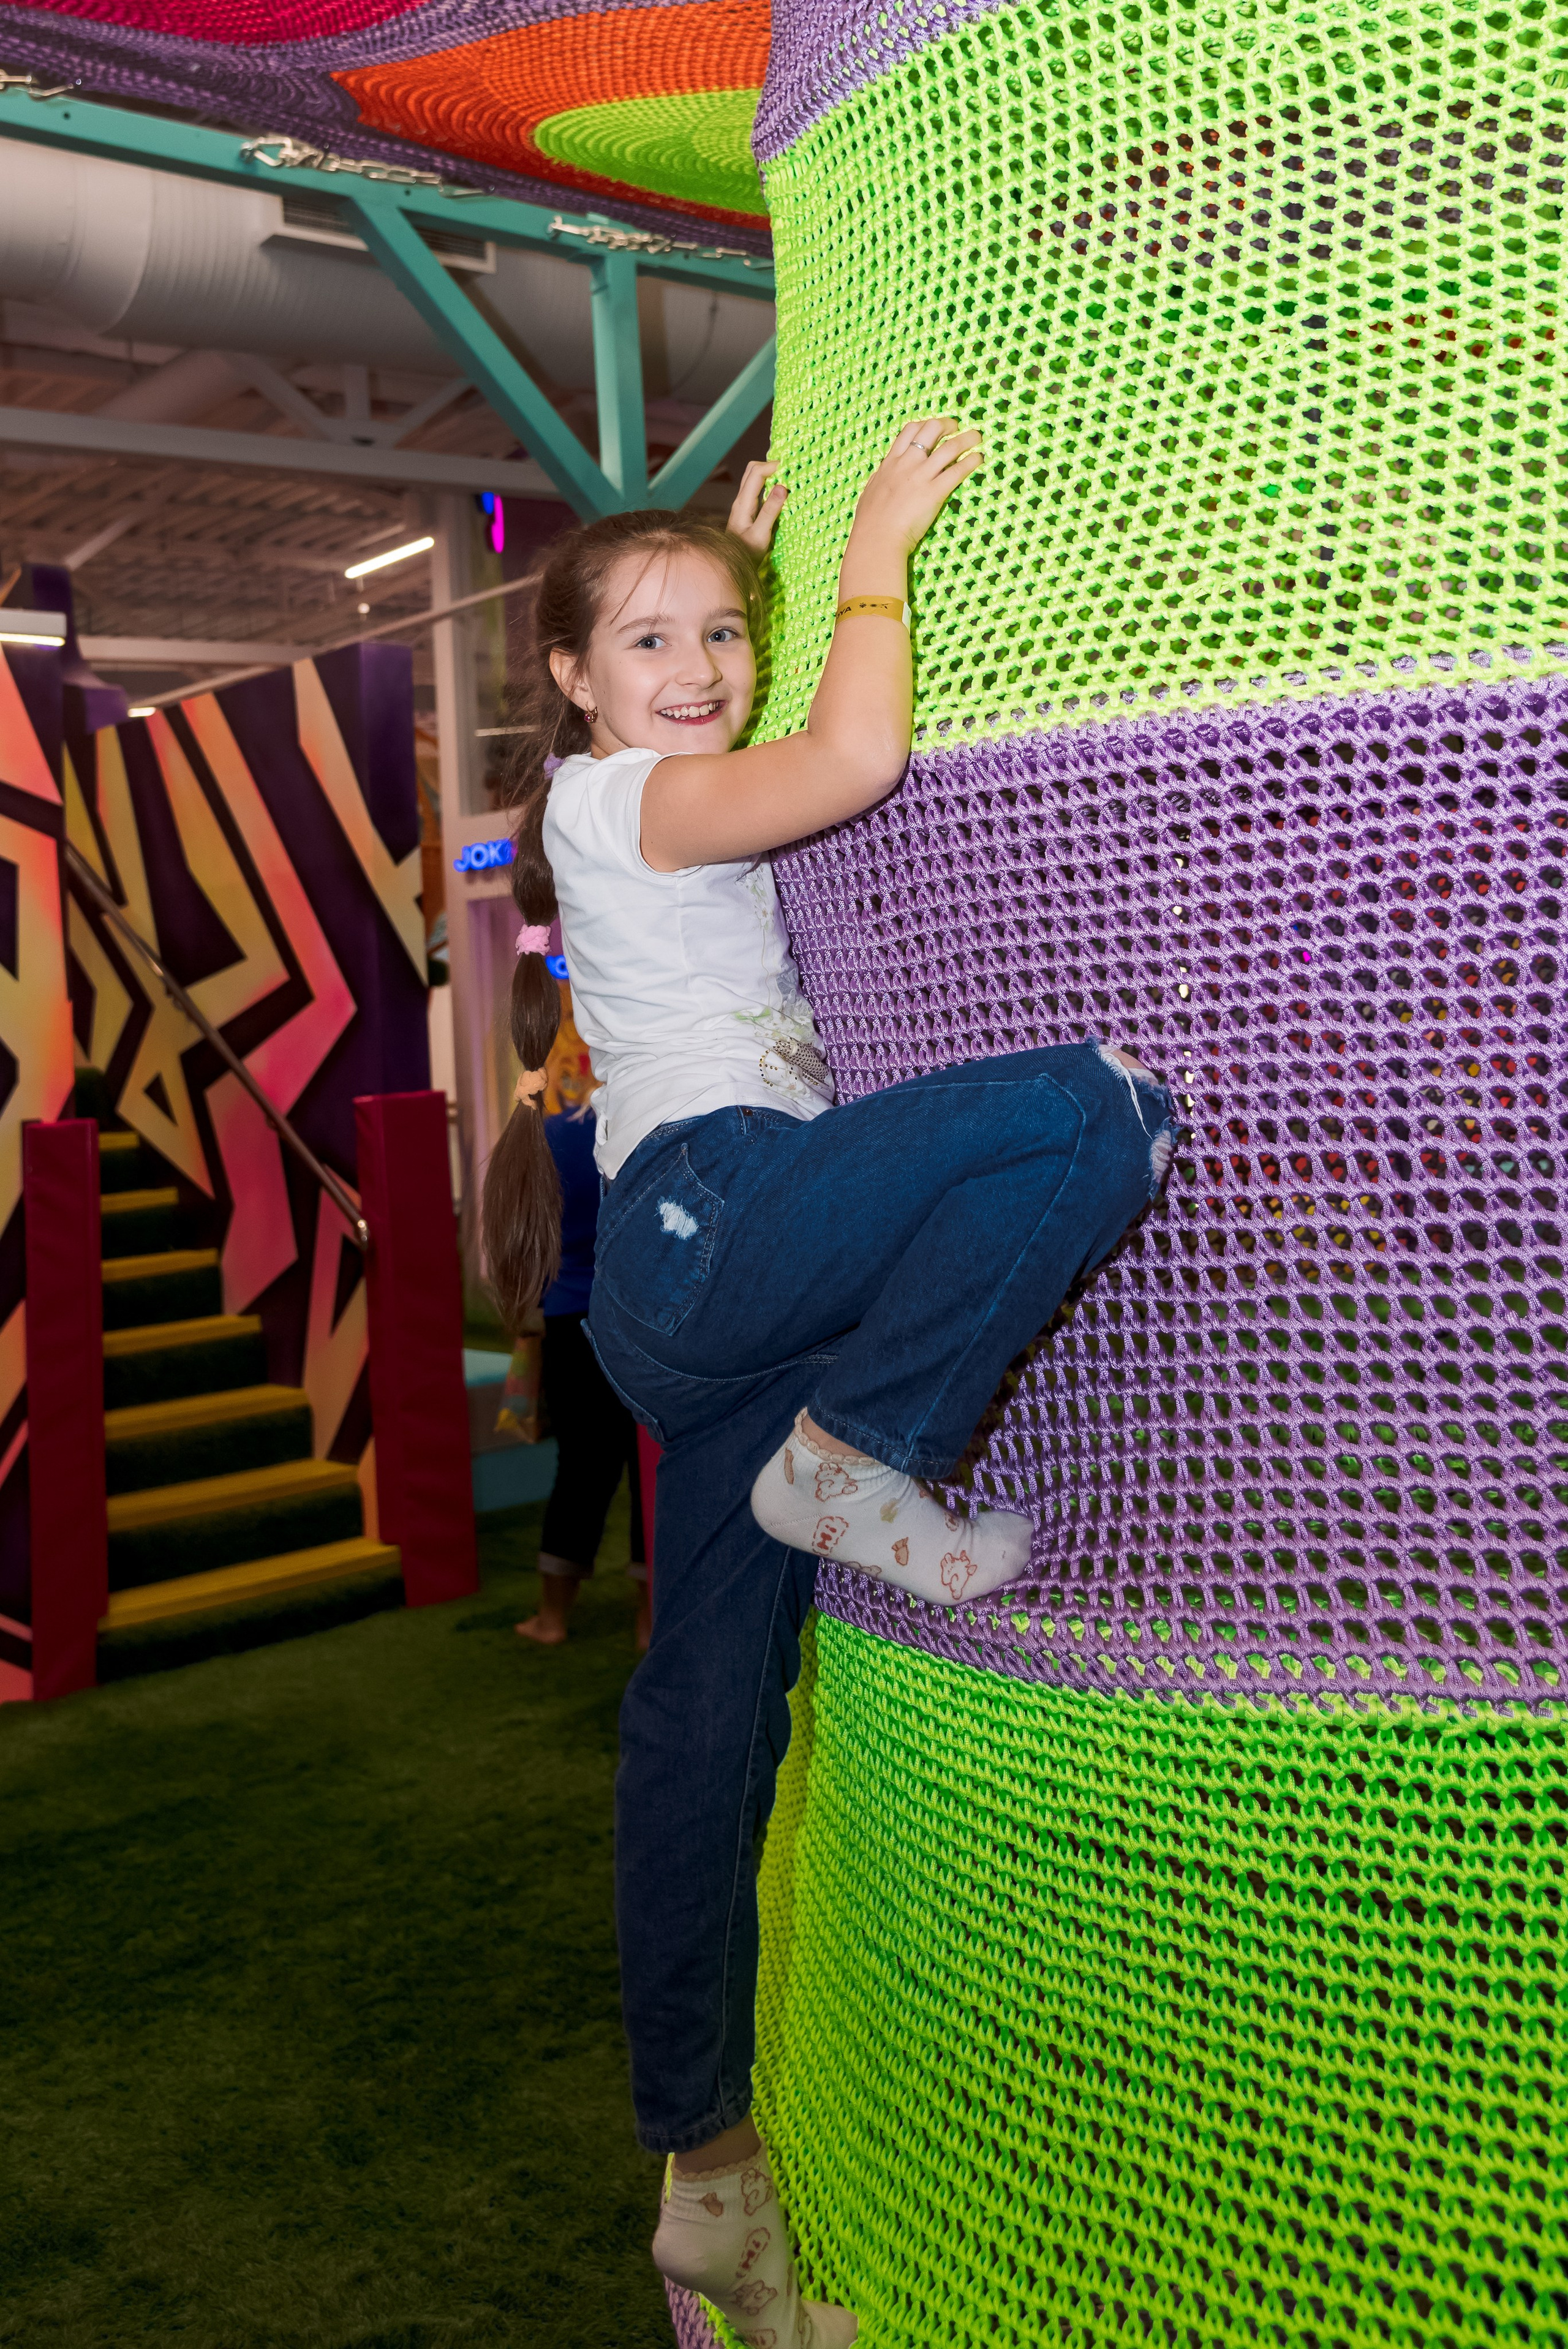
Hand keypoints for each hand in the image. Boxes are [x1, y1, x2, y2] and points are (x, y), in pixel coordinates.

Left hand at [726, 458, 787, 556]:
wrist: (732, 565)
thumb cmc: (747, 554)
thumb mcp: (761, 535)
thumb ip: (770, 511)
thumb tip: (782, 487)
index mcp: (743, 503)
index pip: (756, 472)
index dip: (773, 466)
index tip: (790, 468)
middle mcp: (741, 499)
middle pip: (753, 470)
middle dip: (770, 466)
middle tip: (788, 471)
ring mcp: (744, 504)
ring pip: (755, 478)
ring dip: (769, 474)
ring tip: (787, 478)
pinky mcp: (748, 509)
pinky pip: (758, 489)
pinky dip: (769, 484)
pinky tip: (780, 492)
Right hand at [847, 417, 981, 559]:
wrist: (876, 539)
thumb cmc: (869, 522)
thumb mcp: (870, 492)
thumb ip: (878, 480)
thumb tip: (878, 476)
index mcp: (891, 463)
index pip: (910, 431)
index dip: (926, 424)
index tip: (935, 428)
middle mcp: (907, 463)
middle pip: (930, 429)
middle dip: (947, 424)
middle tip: (957, 428)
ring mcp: (921, 476)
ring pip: (949, 447)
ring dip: (966, 438)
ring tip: (976, 437)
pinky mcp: (934, 492)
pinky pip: (957, 471)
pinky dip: (971, 462)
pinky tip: (978, 459)